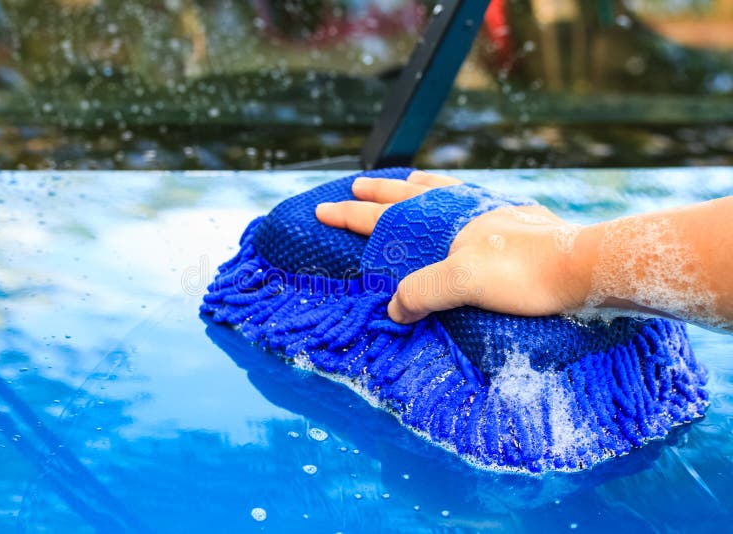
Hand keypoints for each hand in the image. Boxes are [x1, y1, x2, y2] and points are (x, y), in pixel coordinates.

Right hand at [316, 171, 588, 322]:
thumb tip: (395, 308)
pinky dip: (451, 196)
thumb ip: (422, 292)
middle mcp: (461, 209)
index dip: (351, 215)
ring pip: (439, 190)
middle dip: (377, 193)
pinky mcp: (510, 222)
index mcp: (442, 220)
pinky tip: (459, 203)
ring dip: (413, 187)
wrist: (581, 268)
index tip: (323, 209)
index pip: (384, 217)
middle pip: (407, 195)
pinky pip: (467, 200)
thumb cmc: (523, 272)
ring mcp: (486, 213)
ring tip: (401, 181)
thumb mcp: (463, 283)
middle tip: (355, 186)